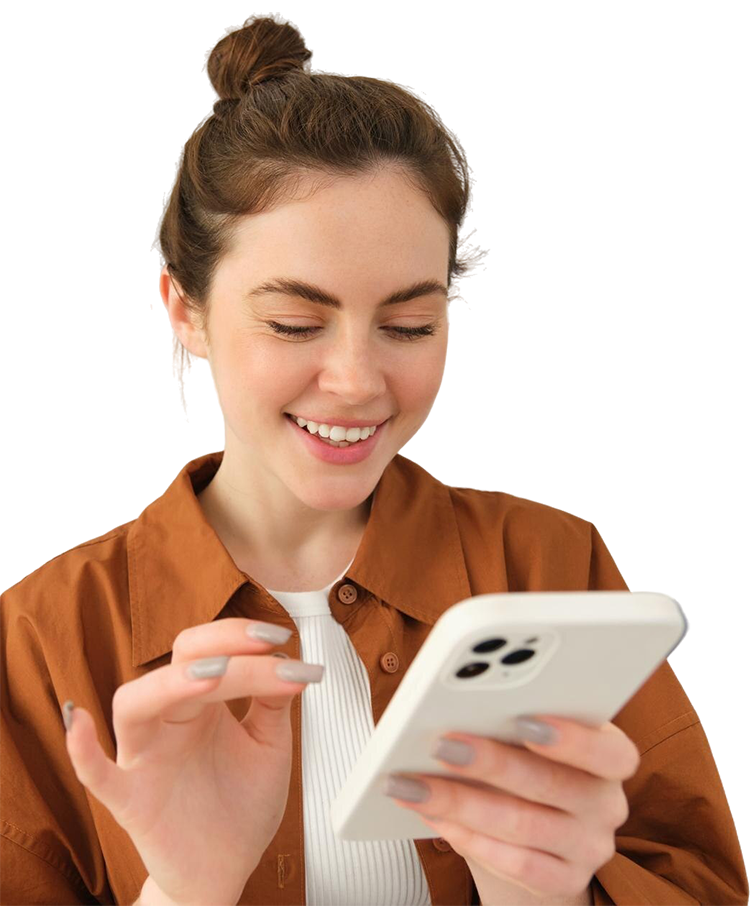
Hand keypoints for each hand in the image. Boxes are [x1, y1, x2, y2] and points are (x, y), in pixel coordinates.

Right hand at [63, 619, 323, 905]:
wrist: (227, 868)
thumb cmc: (241, 805)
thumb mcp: (268, 744)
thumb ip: (273, 701)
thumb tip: (287, 657)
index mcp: (202, 704)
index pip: (209, 651)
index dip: (239, 635)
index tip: (279, 636)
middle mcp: (170, 721)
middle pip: (177, 665)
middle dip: (219, 647)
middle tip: (263, 645)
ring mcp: (147, 758)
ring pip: (133, 705)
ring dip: (169, 684)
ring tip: (212, 676)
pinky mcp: (131, 801)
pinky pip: (96, 775)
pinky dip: (82, 750)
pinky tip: (81, 723)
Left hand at [384, 715, 639, 901]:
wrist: (541, 831)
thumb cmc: (530, 763)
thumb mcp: (531, 738)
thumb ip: (510, 722)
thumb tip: (459, 707)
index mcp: (610, 756)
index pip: (609, 751)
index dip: (572, 739)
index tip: (523, 720)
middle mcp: (606, 803)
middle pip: (550, 783)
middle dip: (490, 763)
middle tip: (442, 746)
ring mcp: (589, 847)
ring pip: (522, 825)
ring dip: (460, 803)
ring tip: (415, 785)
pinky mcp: (564, 881)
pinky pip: (515, 864)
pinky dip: (469, 839)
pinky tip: (435, 818)